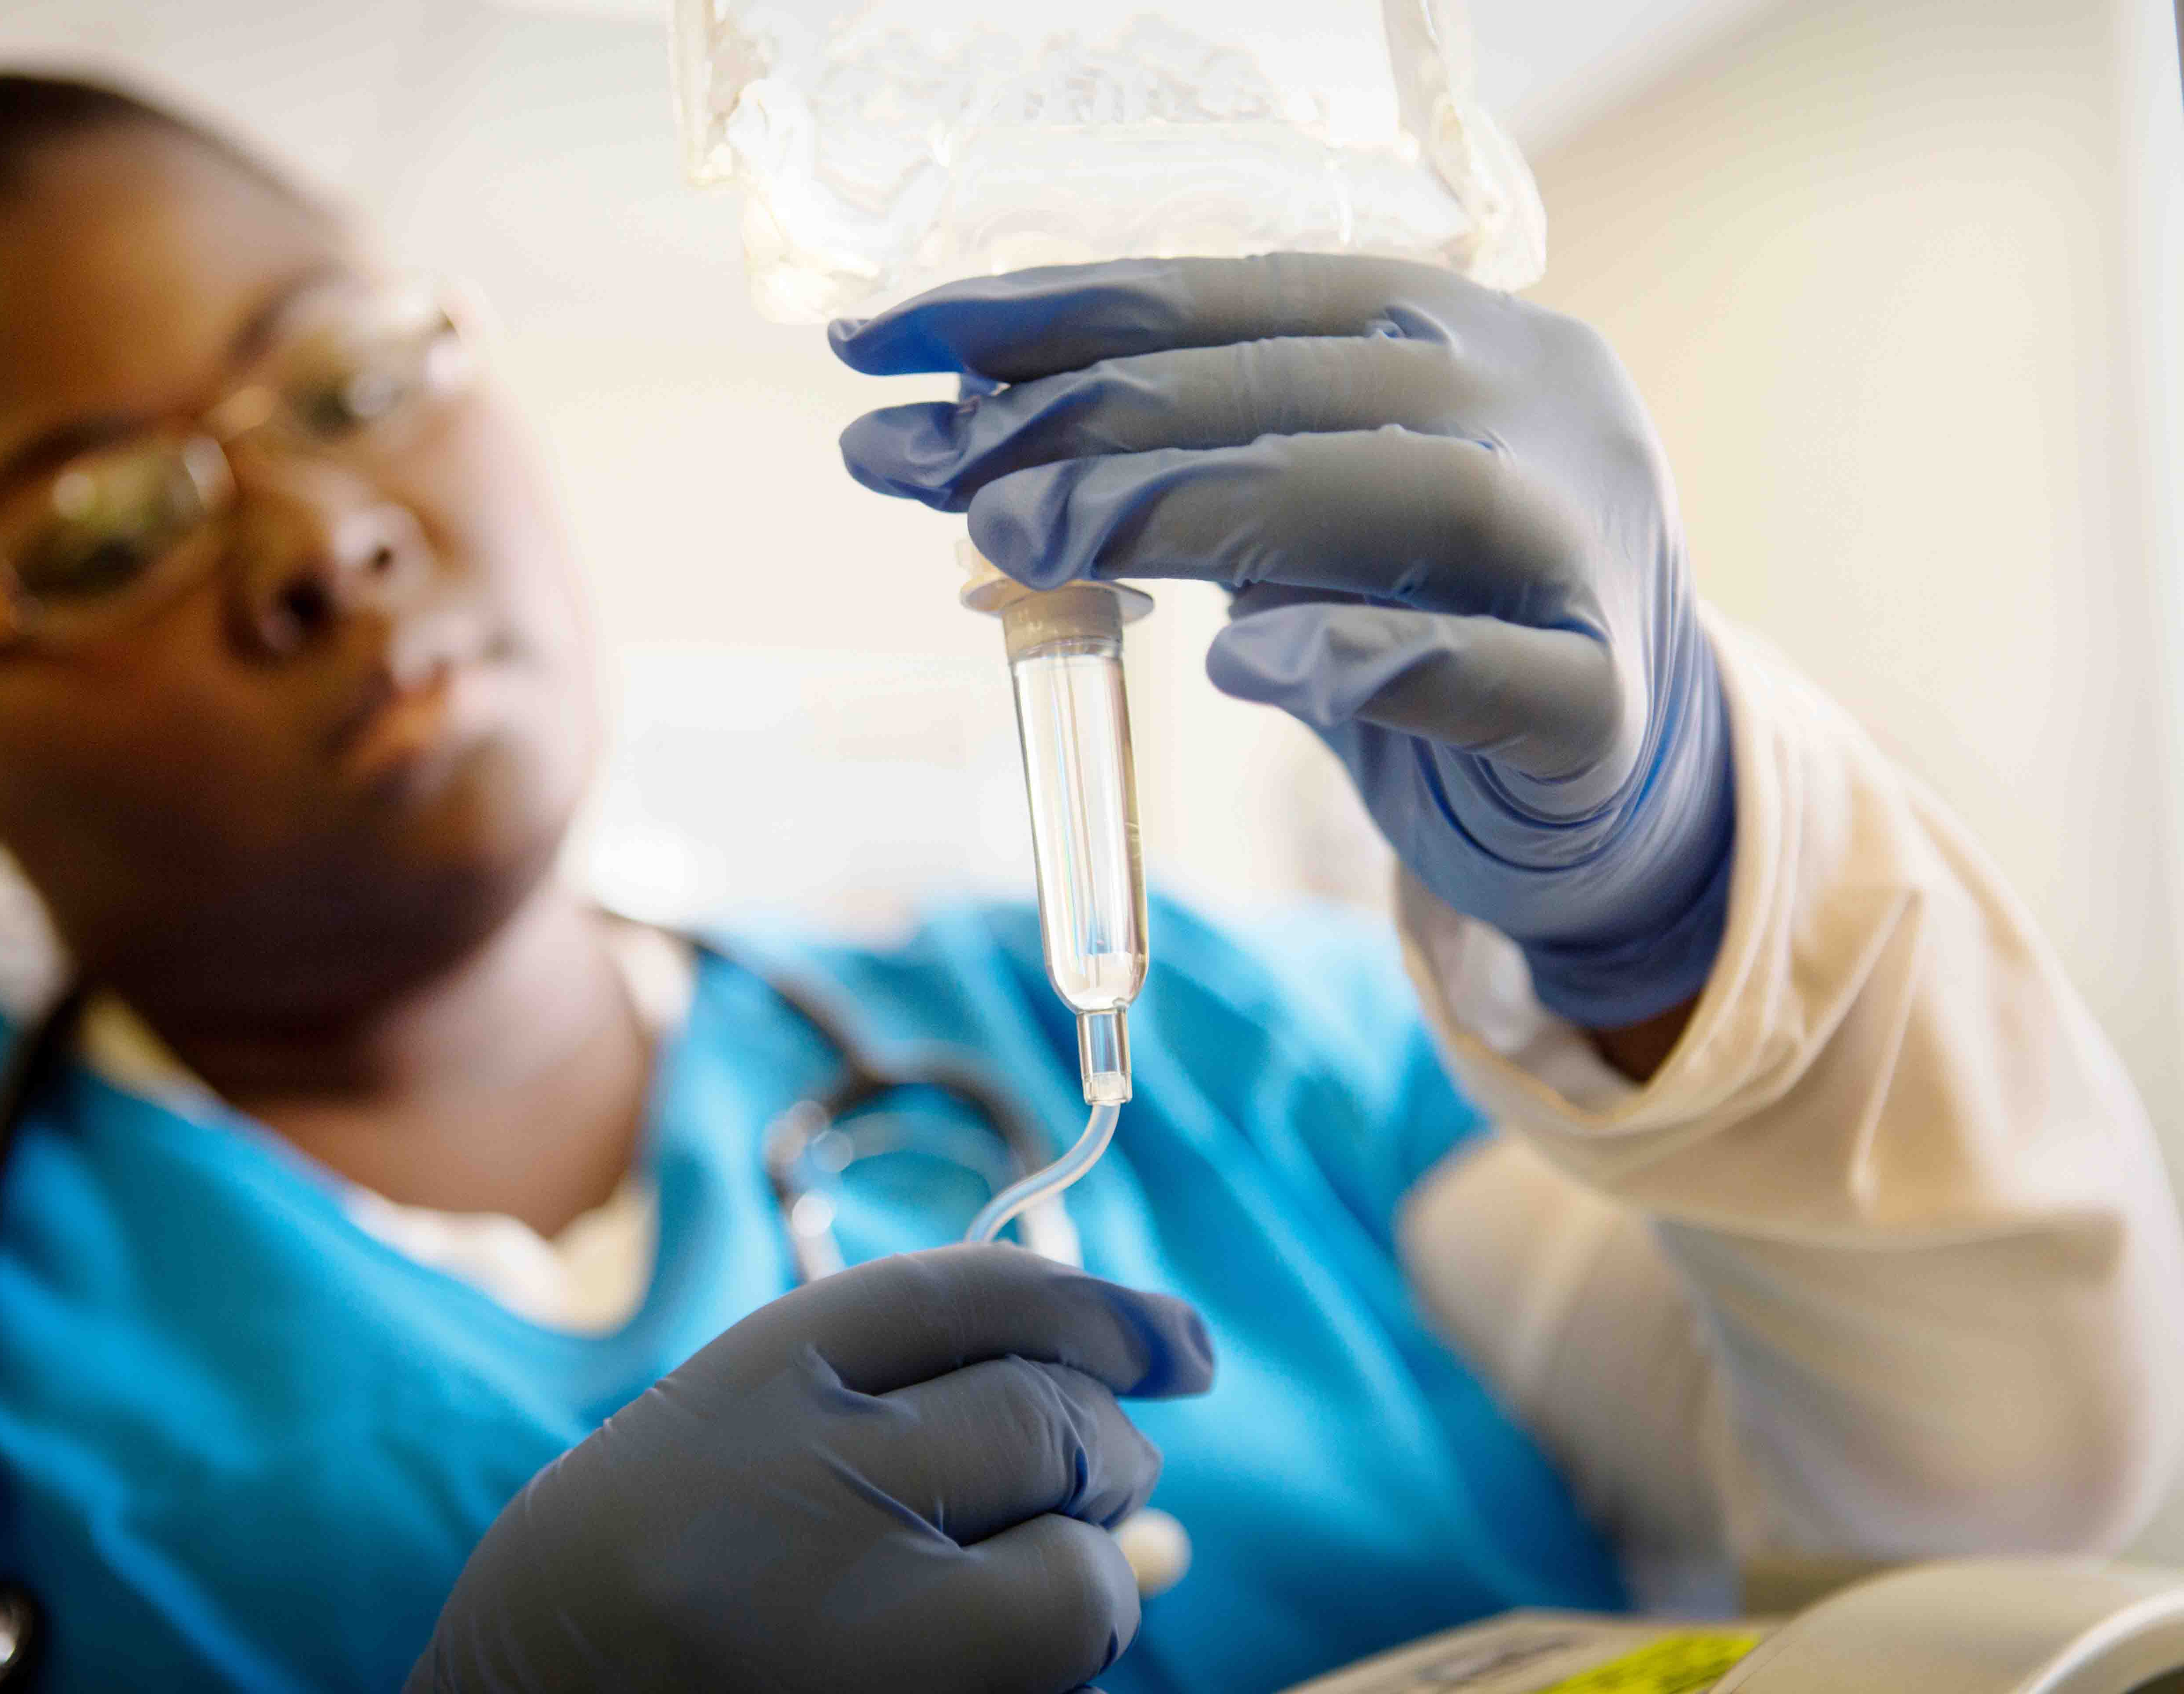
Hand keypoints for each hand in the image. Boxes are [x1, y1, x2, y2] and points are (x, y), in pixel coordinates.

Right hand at [403, 1244, 1213, 1693]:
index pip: (969, 1298)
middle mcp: (803, 1491)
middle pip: (1046, 1422)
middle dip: (1102, 1451)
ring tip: (1009, 1594)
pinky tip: (985, 1670)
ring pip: (1080, 1577)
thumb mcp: (742, 1456)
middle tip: (1088, 1485)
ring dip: (1089, 1580)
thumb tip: (1169, 1527)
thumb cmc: (637, 1587)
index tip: (1179, 1342)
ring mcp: (854, 1633)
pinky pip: (1051, 1688)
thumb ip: (922, 1431)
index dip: (1099, 1306)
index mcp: (747, 1386)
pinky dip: (1056, 1673)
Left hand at [833, 256, 1735, 1030]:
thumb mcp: (1294, 525)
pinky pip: (1495, 670)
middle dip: (1091, 416)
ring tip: (1025, 545)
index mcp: (1458, 333)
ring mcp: (1593, 552)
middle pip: (1306, 384)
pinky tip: (1243, 667)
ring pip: (1410, 497)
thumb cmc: (1426, 622)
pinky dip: (1363, 658)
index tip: (884, 340)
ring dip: (1195, 512)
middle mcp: (1540, 410)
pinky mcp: (1603, 708)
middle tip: (927, 464)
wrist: (1622, 781)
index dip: (1054, 309)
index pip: (1238, 292)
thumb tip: (965, 455)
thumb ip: (1179, 478)